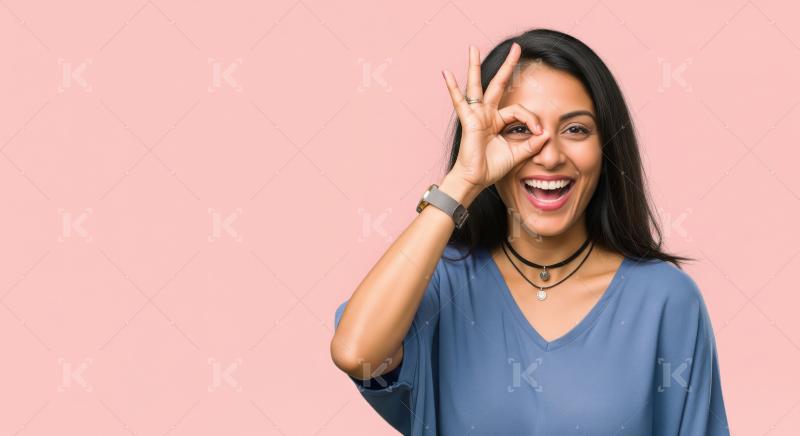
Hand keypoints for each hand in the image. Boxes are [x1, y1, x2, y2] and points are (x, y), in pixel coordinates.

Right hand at [441, 43, 548, 190]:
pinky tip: (446, 74)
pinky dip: (452, 88)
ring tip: (473, 48)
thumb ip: (532, 144)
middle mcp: (486, 114)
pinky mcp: (469, 120)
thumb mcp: (518, 154)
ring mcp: (476, 115)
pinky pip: (460, 101)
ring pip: (477, 86)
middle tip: (516, 47)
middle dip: (507, 66)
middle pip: (498, 85)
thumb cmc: (491, 168)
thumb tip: (547, 134)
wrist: (475, 180)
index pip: (519, 111)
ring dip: (475, 66)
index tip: (540, 133)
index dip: (532, 119)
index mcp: (497, 121)